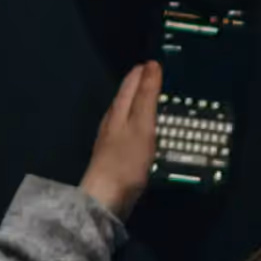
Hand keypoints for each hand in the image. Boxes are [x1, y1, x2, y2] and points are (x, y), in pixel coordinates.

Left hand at [79, 60, 161, 221]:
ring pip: (124, 114)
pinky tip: (142, 132)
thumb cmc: (126, 160)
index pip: (129, 85)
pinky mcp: (115, 157)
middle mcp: (111, 122)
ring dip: (137, 105)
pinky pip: (127, 131)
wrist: (106, 197)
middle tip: (153, 77)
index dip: (141, 72)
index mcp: (118, 112)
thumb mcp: (142, 125)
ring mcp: (111, 140)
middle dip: (138, 85)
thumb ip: (147, 96)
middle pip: (124, 97)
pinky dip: (137, 124)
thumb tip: (151, 65)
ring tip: (150, 100)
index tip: (153, 63)